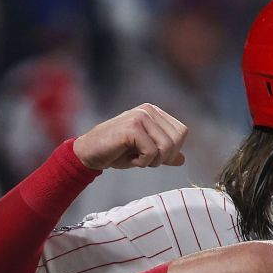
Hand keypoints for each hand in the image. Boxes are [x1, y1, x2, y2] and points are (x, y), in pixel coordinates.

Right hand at [73, 104, 188, 169]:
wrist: (89, 153)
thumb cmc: (116, 152)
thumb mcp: (145, 153)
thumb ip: (163, 153)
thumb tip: (183, 159)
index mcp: (154, 112)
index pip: (181, 132)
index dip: (172, 150)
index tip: (153, 155)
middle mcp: (148, 110)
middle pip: (177, 139)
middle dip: (164, 157)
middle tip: (144, 158)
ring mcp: (140, 116)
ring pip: (166, 147)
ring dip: (153, 160)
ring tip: (136, 158)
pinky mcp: (132, 127)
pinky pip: (152, 152)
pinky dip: (142, 162)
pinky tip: (129, 158)